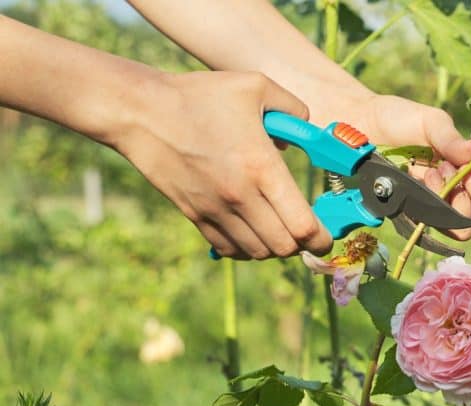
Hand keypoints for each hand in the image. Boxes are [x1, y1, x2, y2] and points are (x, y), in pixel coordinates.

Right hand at [113, 71, 332, 259]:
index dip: (321, 238)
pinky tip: (253, 231)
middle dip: (302, 245)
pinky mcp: (196, 215)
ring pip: (258, 253)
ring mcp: (215, 210)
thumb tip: (307, 131)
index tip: (326, 236)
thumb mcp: (256, 86)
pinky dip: (248, 248)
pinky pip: (230, 249)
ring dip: (275, 247)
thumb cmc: (200, 96)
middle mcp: (240, 196)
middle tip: (306, 231)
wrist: (142, 112)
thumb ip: (294, 107)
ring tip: (280, 228)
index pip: (302, 226)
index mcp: (262, 168)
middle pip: (284, 247)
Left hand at [357, 94, 470, 240]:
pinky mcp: (413, 216)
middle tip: (469, 175)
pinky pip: (433, 227)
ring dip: (457, 203)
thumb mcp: (431, 122)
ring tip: (437, 172)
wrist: (359, 126)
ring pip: (465, 229)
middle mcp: (458, 192)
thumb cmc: (398, 120)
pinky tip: (422, 179)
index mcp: (470, 168)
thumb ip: (454, 140)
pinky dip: (433, 206)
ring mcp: (436, 208)